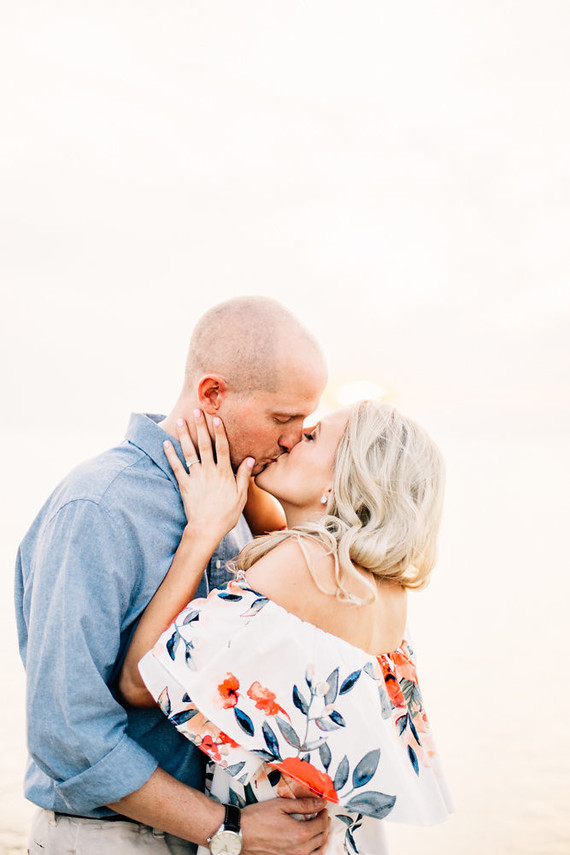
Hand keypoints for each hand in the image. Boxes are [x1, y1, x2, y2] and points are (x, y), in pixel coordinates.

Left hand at [163, 410, 253, 541]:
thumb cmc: (226, 515)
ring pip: (189, 452)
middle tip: (196, 411)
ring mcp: (195, 477)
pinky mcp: (184, 485)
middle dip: (200, 426)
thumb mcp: (241, 496)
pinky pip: (176, 467)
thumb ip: (244, 476)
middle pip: (204, 445)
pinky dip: (170, 455)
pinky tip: (165, 443)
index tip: (216, 417)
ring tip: (180, 421)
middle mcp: (209, 472)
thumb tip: (250, 459)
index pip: (222, 448)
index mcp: (224, 473)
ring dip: (184, 435)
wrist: (206, 529)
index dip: (219, 432)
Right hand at [241, 798, 329, 854]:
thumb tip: (320, 802)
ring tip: (320, 831)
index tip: (322, 808)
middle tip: (323, 817)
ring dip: (322, 841)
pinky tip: (310, 845)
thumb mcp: (281, 805)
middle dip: (325, 826)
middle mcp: (299, 850)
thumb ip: (303, 804)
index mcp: (300, 833)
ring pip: (317, 853)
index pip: (321, 824)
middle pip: (321, 838)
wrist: (239, 834)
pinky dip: (313, 852)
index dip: (324, 814)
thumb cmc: (257, 818)